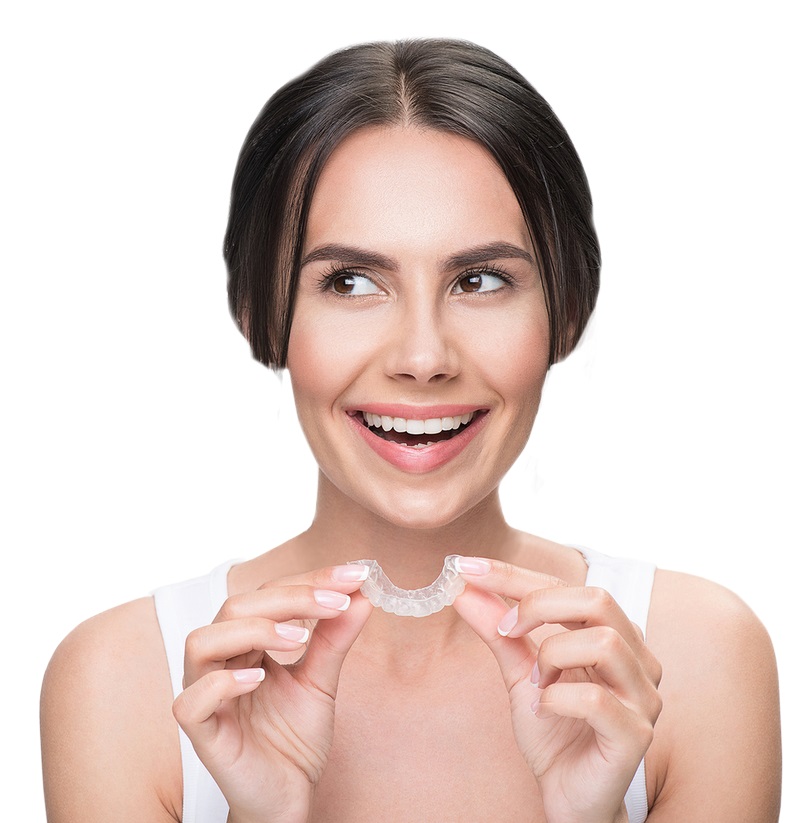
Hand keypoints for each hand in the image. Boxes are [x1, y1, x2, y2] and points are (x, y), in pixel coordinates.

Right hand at [172, 564, 372, 822]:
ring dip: (253, 630)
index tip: (355, 575)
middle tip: (335, 603)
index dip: (311, 580)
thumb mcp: (322, 680)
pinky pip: (191, 702)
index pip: (270, 593)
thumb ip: (335, 638)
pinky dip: (221, 683)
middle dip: (289, 598)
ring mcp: (206, 695)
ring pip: (202, 642)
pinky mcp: (202, 734)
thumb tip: (362, 594)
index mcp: (246, 641)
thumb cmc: (294, 737)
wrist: (289, 796)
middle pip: (236, 606)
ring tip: (298, 638)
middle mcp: (221, 660)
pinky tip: (257, 678)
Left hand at [453, 558, 661, 822]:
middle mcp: (637, 659)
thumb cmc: (553, 731)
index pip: (568, 587)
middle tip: (505, 628)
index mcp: (613, 635)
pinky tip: (544, 710)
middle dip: (537, 605)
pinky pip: (595, 698)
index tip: (468, 567)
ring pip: (603, 642)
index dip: (515, 575)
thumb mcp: (519, 673)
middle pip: (597, 600)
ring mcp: (642, 696)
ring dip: (552, 657)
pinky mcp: (635, 734)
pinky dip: (556, 698)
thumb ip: (498, 632)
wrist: (568, 798)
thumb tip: (464, 588)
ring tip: (536, 683)